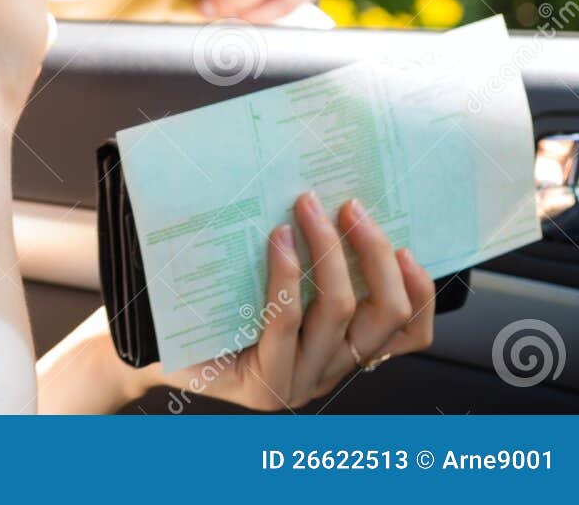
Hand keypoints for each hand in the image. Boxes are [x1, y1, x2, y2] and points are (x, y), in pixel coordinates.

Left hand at [140, 190, 436, 411]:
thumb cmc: (213, 308)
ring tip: (309, 207)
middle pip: (385, 316)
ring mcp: (298, 381)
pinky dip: (287, 275)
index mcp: (343, 349)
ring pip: (338, 313)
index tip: (406, 244)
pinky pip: (286, 322)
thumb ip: (308, 260)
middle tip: (351, 207)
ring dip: (329, 251)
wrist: (157, 349)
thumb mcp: (271, 281)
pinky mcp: (263, 383)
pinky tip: (278, 240)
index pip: (409, 333)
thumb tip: (326, 196)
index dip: (420, 291)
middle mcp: (329, 369)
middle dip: (374, 254)